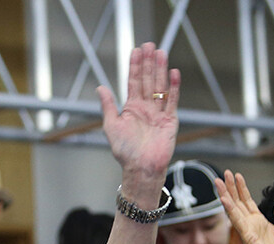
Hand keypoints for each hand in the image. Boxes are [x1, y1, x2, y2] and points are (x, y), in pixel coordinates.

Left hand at [97, 43, 179, 194]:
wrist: (140, 168)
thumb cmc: (125, 151)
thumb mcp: (111, 126)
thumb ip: (108, 106)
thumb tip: (100, 87)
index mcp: (131, 108)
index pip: (133, 82)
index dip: (134, 66)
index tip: (136, 51)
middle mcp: (146, 108)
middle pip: (147, 80)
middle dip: (148, 62)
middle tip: (150, 45)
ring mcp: (158, 113)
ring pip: (160, 86)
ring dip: (160, 69)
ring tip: (161, 52)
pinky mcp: (170, 120)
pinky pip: (172, 100)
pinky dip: (173, 87)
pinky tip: (173, 73)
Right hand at [215, 171, 273, 243]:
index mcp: (258, 221)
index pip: (246, 201)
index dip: (241, 188)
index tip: (236, 175)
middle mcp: (250, 223)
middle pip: (237, 201)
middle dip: (229, 187)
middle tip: (223, 173)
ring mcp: (247, 229)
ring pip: (233, 208)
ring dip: (225, 194)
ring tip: (217, 181)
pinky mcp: (248, 236)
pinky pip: (237, 220)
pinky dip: (230, 209)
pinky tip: (224, 199)